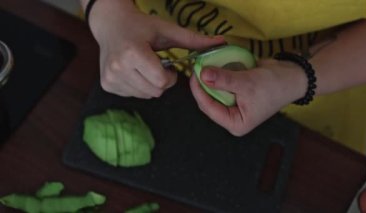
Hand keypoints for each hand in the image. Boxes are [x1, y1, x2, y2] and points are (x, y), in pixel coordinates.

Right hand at [88, 0, 223, 97]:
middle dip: (162, 82)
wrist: (110, 25)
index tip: (168, 65)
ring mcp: (110, 78)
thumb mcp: (167, 30)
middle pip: (154, 91)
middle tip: (157, 66)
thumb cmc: (142, 26)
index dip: (170, 75)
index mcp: (133, 53)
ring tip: (145, 67)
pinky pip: (133, 95)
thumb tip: (221, 43)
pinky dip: (139, 87)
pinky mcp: (107, 85)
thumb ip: (193, 40)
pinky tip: (134, 72)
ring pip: (145, 95)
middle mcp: (118, 68)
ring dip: (151, 85)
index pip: (161, 81)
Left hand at [190, 59, 306, 135]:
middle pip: (208, 100)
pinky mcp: (235, 93)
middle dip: (203, 83)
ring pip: (213, 90)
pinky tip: (215, 62)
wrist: (293, 76)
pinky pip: (221, 83)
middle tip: (198, 64)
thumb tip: (202, 74)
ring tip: (204, 62)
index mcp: (234, 123)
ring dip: (210, 77)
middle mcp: (231, 116)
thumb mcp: (247, 83)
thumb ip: (224, 79)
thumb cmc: (273, 86)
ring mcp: (232, 104)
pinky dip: (218, 73)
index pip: (208, 108)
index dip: (198, 91)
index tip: (194, 73)